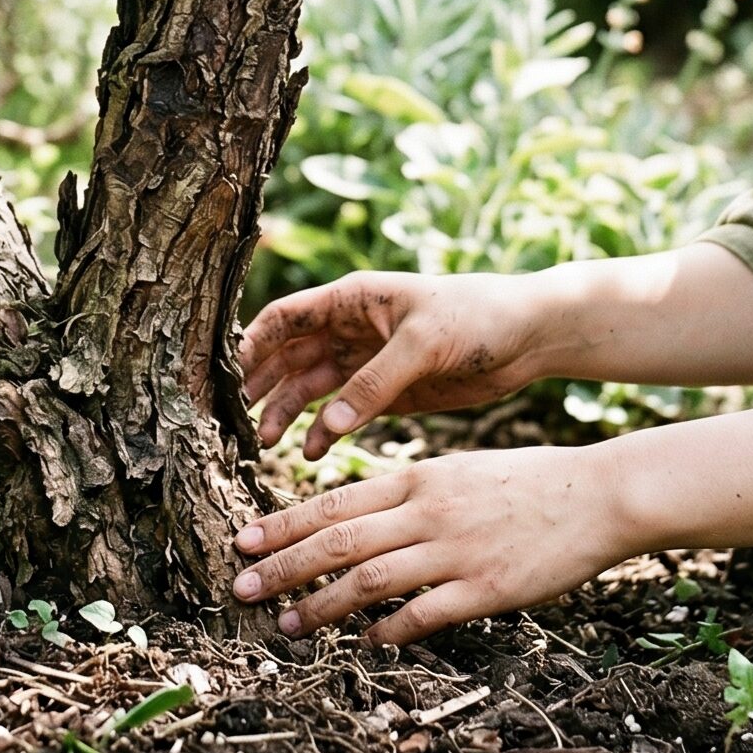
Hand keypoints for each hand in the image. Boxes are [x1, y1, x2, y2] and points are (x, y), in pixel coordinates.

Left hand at [228, 445, 633, 644]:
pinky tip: (367, 643)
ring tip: (288, 626)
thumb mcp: (458, 472)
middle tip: (241, 588)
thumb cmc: (525, 482)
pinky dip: (390, 630)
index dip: (284, 524)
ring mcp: (456, 550)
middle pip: (338, 540)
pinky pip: (425, 613)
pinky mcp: (486, 588)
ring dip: (323, 606)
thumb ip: (409, 494)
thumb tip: (360, 520)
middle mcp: (427, 510)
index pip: (334, 502)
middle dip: (283, 566)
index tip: (242, 540)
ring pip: (371, 579)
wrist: (595, 493)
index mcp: (418, 478)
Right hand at [239, 271, 555, 456]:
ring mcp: (367, 361)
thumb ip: (375, 383)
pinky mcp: (388, 391)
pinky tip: (312, 454)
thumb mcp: (424, 344)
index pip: (285, 318)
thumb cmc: (477, 317)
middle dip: (261, 385)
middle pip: (289, 356)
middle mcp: (351, 328)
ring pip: (310, 387)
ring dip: (287, 412)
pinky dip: (324, 432)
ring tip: (267, 444)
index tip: (225, 377)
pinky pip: (342, 413)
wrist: (528, 337)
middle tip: (234, 420)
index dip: (252, 345)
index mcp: (353, 299)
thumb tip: (328, 424)